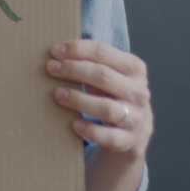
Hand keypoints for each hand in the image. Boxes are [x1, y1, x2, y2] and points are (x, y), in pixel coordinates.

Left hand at [46, 39, 151, 158]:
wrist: (134, 134)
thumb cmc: (113, 97)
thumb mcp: (110, 76)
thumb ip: (91, 62)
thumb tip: (57, 51)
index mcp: (134, 68)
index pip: (103, 52)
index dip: (77, 49)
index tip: (54, 51)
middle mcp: (139, 92)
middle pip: (103, 76)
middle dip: (73, 70)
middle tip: (51, 69)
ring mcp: (136, 117)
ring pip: (106, 107)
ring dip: (79, 99)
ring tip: (58, 94)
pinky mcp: (130, 141)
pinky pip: (109, 136)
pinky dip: (90, 130)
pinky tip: (74, 124)